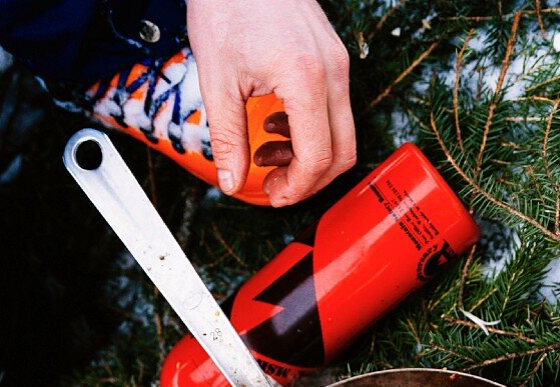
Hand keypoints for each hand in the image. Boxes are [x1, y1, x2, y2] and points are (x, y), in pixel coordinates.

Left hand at [187, 0, 355, 205]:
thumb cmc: (227, 5)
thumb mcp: (217, 80)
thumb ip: (228, 138)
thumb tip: (231, 181)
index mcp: (305, 79)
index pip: (317, 157)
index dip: (296, 187)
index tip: (273, 194)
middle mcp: (332, 71)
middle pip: (341, 153)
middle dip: (308, 180)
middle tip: (273, 184)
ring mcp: (337, 62)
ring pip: (341, 134)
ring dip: (307, 155)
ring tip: (265, 152)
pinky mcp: (332, 56)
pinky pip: (334, 109)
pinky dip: (309, 129)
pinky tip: (275, 124)